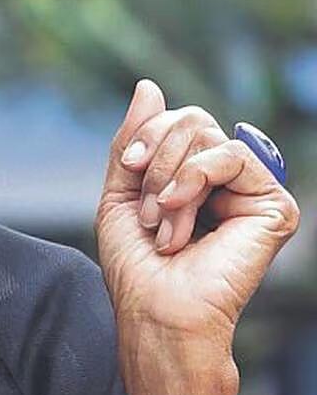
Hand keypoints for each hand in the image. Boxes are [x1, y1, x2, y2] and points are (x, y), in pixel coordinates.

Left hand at [95, 78, 300, 348]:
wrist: (154, 309)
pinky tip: (180, 213)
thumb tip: (148, 85)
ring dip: (167, 178)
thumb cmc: (136, 266)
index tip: (127, 166)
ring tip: (162, 221)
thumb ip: (132, 139)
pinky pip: (232, 154)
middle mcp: (227, 181)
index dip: (146, 135)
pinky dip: (194, 178)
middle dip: (154, 159)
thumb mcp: (120, 192)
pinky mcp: (273, 206)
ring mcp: (252, 191)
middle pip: (192, 119)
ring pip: (208, 134)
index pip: (177, 120)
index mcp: (194, 176)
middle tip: (146, 208)